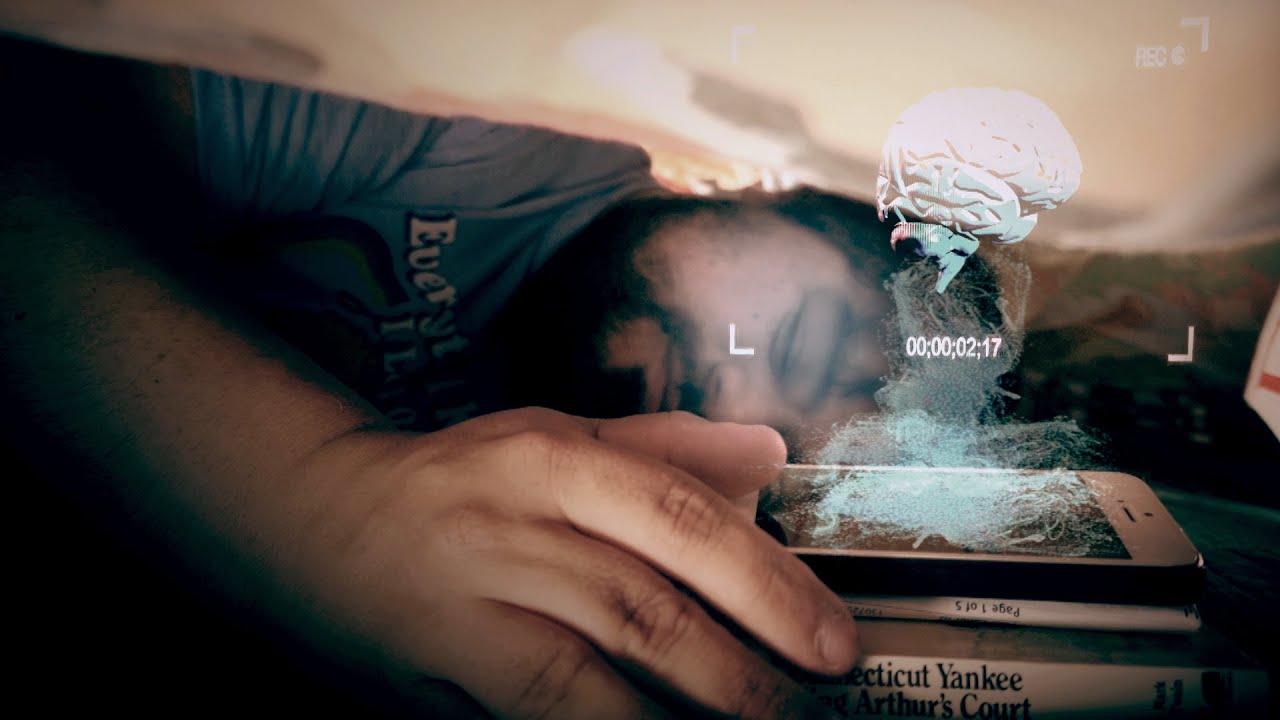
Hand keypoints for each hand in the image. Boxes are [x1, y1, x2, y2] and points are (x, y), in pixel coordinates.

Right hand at [286, 408, 856, 717]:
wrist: (310, 513)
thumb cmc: (457, 481)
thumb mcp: (553, 438)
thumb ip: (663, 447)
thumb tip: (768, 453)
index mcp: (553, 460)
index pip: (679, 517)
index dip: (765, 584)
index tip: (834, 644)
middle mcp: (512, 529)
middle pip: (643, 610)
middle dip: (740, 678)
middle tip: (811, 714)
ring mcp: (463, 607)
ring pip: (582, 681)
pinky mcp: (427, 673)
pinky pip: (522, 719)